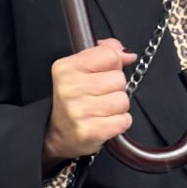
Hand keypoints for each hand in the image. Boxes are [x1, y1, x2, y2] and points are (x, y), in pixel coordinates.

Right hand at [44, 39, 134, 163]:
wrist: (58, 134)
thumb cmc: (74, 100)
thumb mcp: (80, 69)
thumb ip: (104, 53)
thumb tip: (128, 54)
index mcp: (66, 68)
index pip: (109, 55)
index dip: (113, 65)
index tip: (103, 74)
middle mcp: (70, 89)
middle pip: (119, 79)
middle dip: (116, 88)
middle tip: (100, 96)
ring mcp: (79, 111)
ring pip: (123, 100)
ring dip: (118, 106)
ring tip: (102, 109)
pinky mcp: (90, 131)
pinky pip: (124, 120)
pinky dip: (119, 122)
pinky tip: (105, 121)